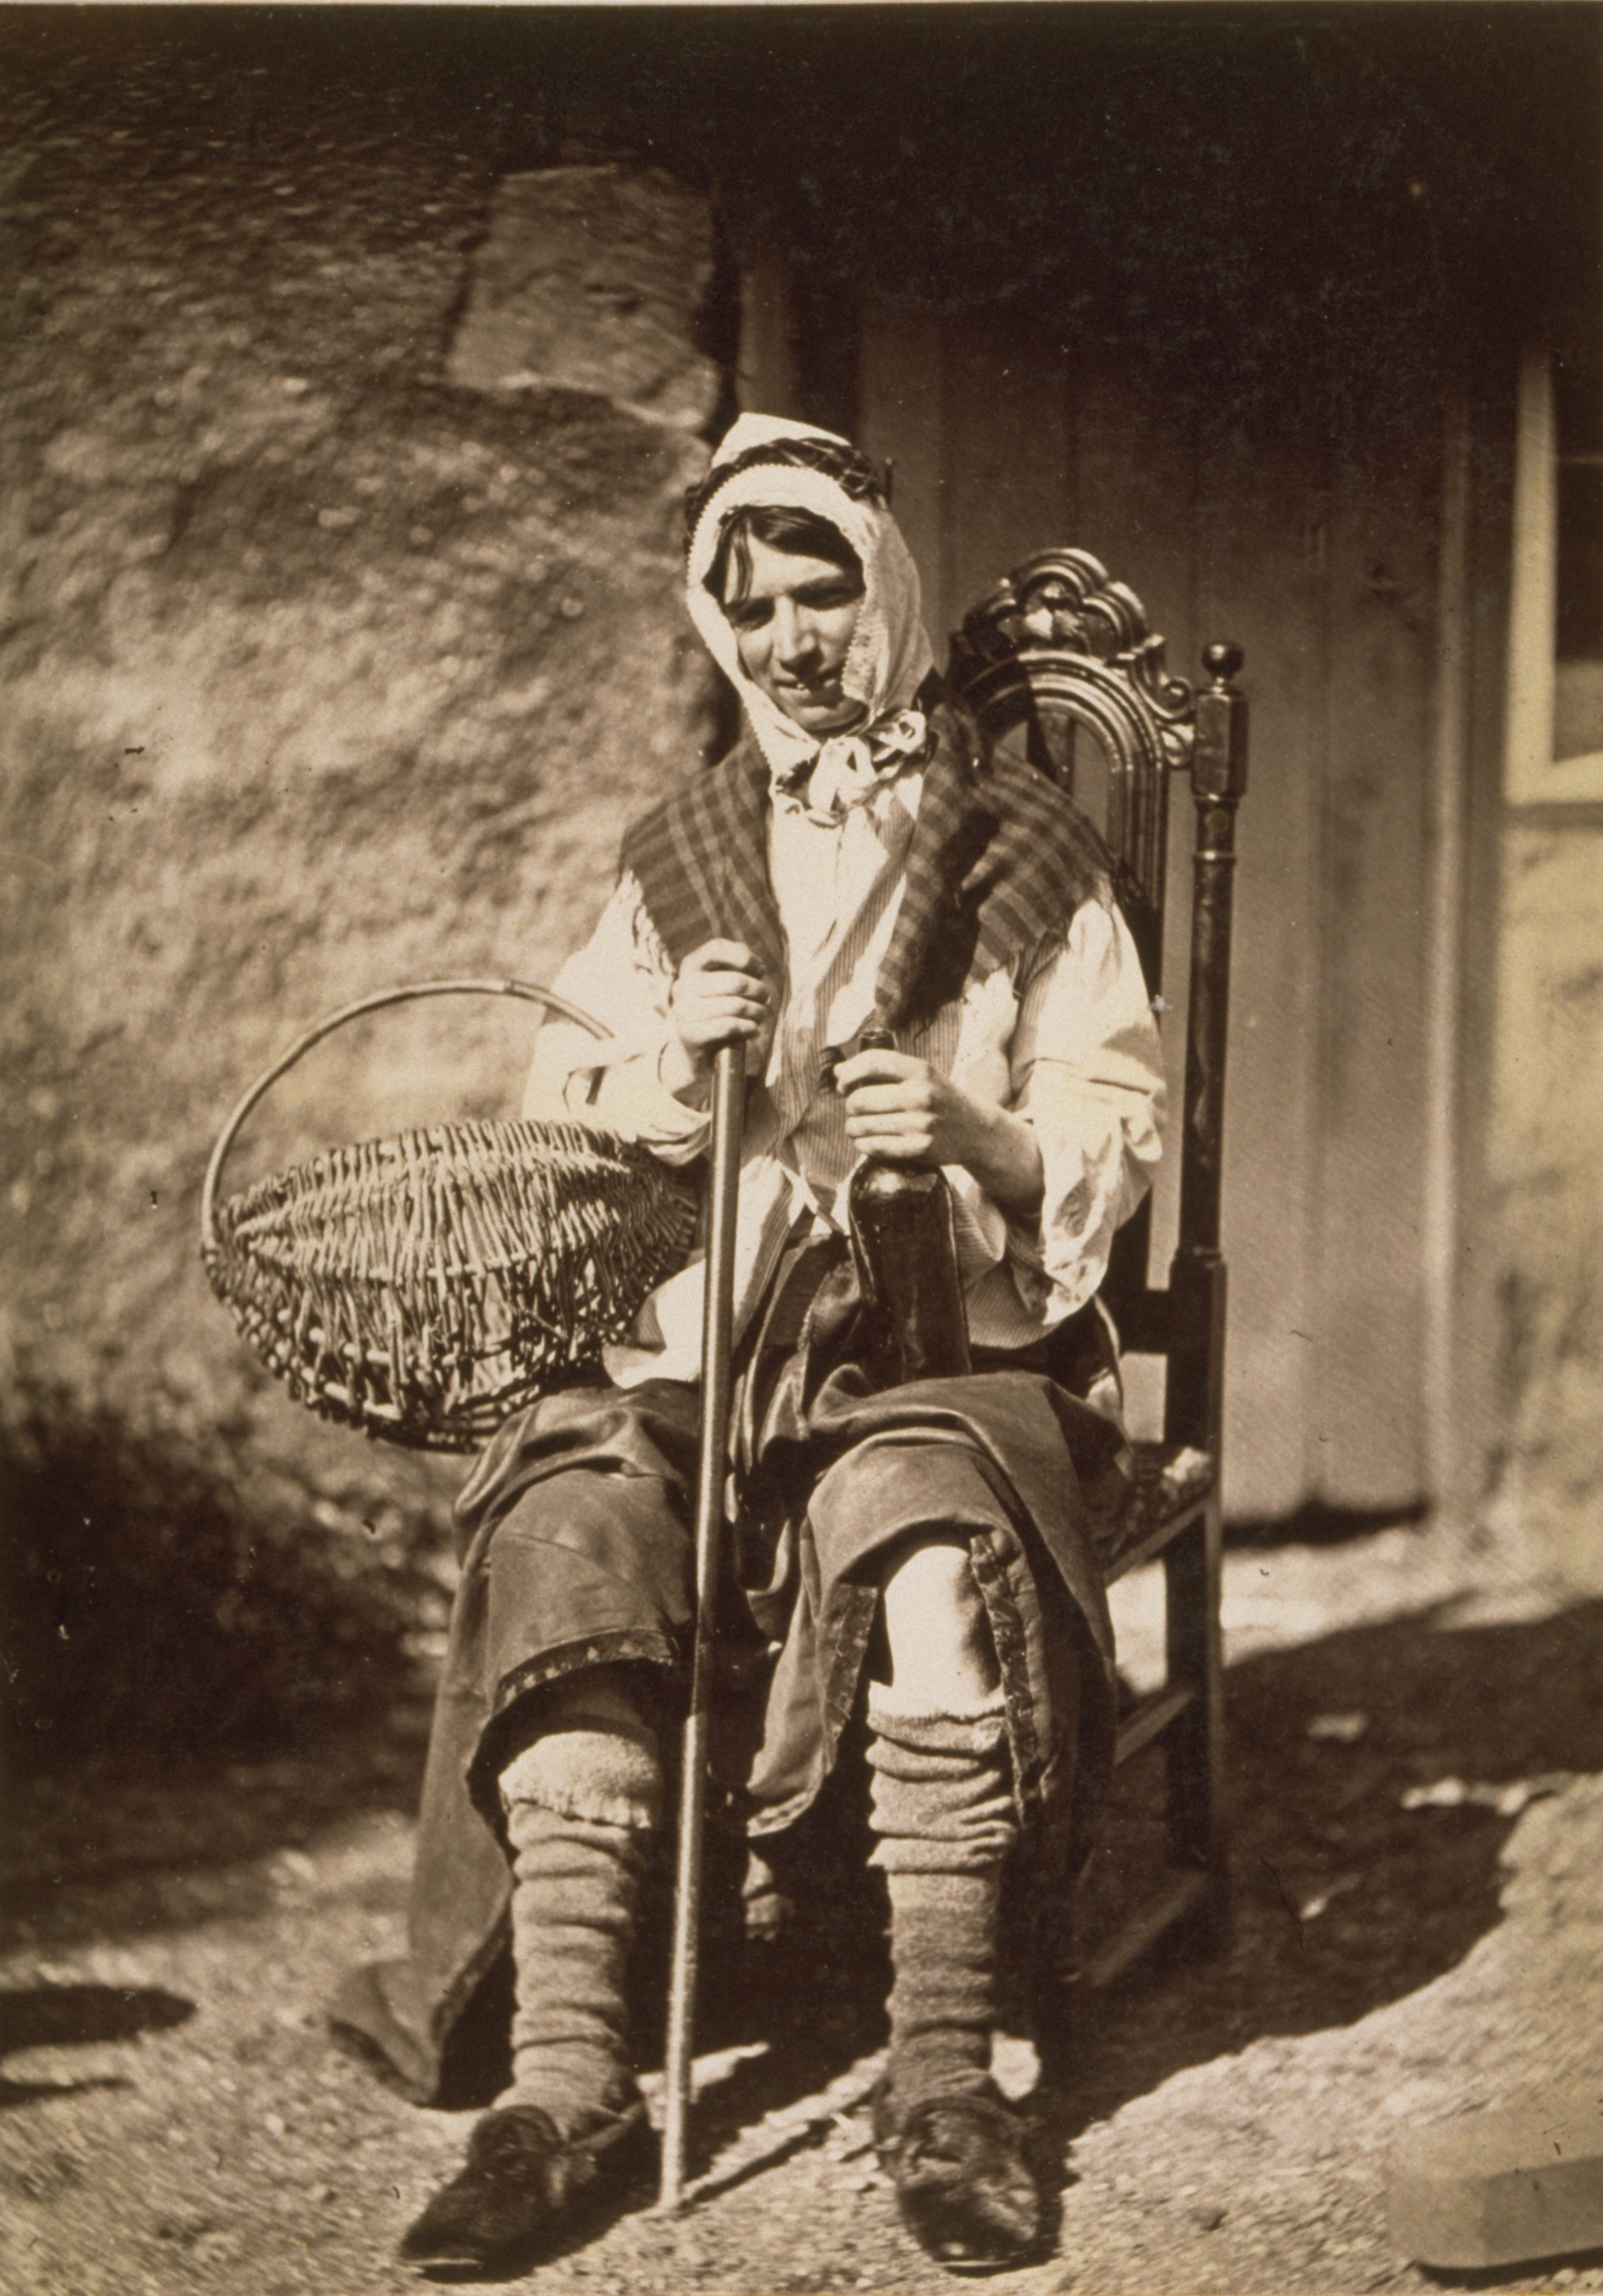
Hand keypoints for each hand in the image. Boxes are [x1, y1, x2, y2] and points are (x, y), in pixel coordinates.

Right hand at [665, 939, 772, 1093]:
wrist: (696, 1048)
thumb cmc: (718, 1009)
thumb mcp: (727, 983)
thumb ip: (740, 967)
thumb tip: (758, 968)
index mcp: (690, 966)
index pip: (717, 949)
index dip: (744, 957)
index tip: (760, 970)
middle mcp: (683, 986)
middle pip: (736, 981)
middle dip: (759, 991)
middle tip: (764, 999)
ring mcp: (683, 1010)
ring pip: (736, 1005)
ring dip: (757, 1012)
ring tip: (760, 1016)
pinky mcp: (689, 1034)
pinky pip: (729, 1026)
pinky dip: (749, 1028)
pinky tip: (753, 1030)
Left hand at [832, 1045, 1043, 1216]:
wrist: (975, 1130)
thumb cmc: (939, 1099)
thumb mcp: (922, 1075)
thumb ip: (885, 1069)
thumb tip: (839, 1072)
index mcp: (921, 1071)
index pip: (873, 1063)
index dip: (849, 1073)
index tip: (842, 1084)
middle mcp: (921, 1095)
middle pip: (859, 1099)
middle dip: (850, 1106)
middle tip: (856, 1111)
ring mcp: (921, 1124)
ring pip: (861, 1125)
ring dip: (853, 1128)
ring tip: (859, 1127)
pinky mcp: (920, 1148)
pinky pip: (873, 1146)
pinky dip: (863, 1144)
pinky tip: (867, 1141)